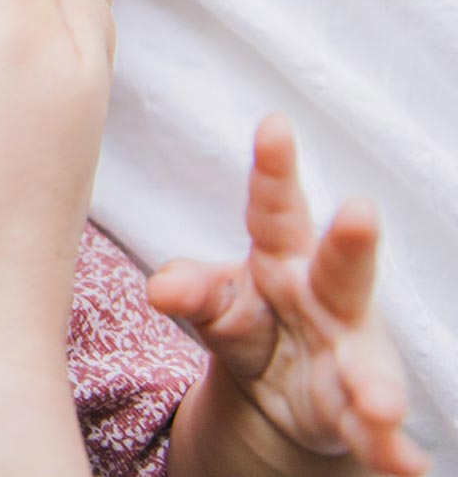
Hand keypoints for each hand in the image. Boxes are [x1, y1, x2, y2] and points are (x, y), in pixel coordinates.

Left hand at [149, 113, 428, 475]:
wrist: (282, 384)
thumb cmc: (250, 317)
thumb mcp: (216, 300)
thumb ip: (192, 288)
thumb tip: (160, 288)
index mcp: (283, 256)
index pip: (273, 206)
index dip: (272, 167)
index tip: (271, 125)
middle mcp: (327, 298)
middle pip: (340, 267)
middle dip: (350, 241)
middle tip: (358, 212)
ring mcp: (349, 353)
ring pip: (366, 363)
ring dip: (376, 384)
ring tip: (380, 404)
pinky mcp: (358, 409)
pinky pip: (375, 434)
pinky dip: (392, 452)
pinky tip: (408, 467)